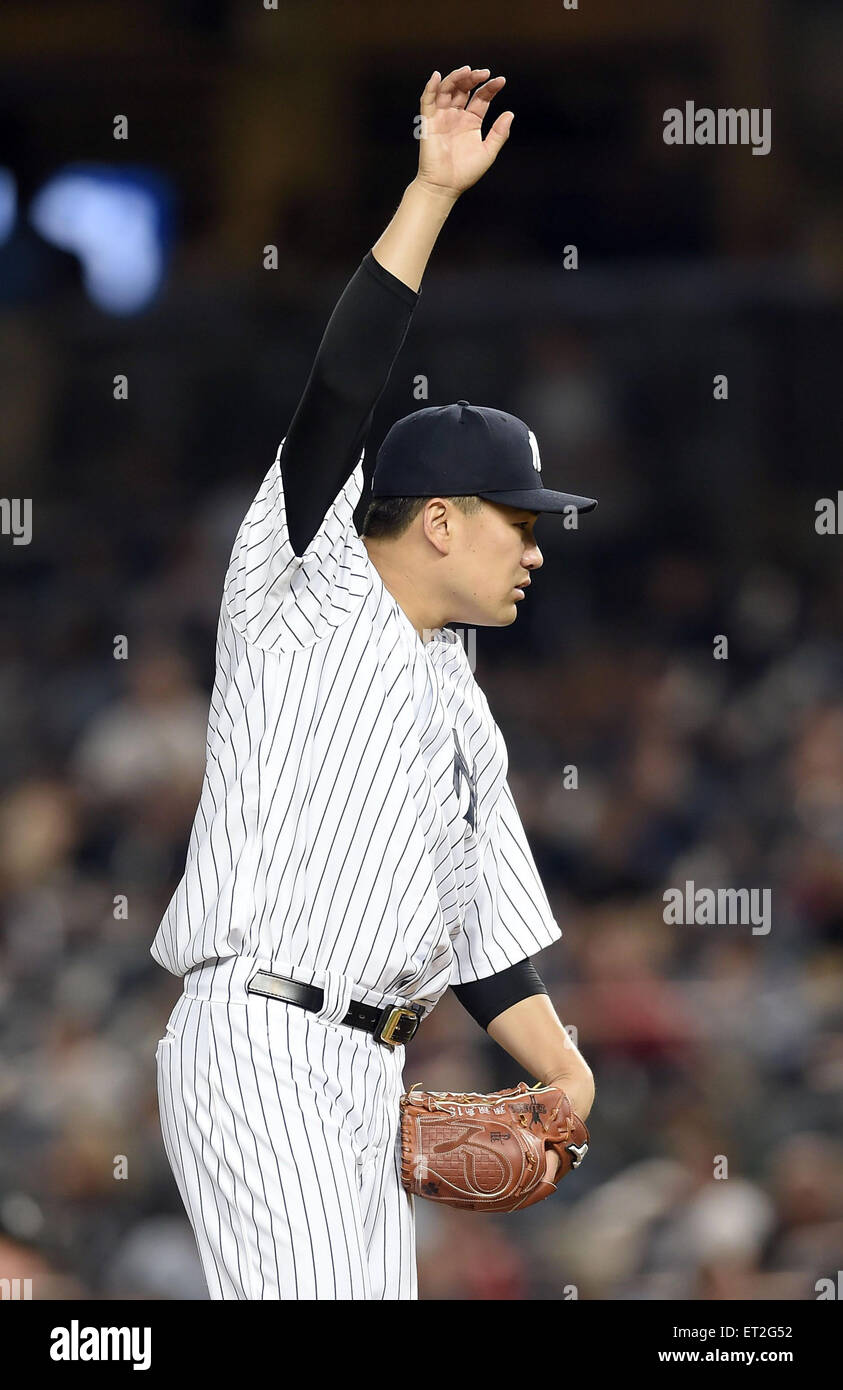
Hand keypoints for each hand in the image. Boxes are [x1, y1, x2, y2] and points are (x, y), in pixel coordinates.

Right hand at [415, 65, 512, 198]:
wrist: (445, 186)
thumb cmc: (465, 172)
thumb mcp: (488, 152)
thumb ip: (499, 133)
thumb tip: (510, 114)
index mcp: (471, 121)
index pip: (481, 97)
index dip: (490, 88)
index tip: (501, 81)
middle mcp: (456, 115)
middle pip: (464, 89)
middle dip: (473, 78)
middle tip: (484, 73)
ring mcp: (442, 117)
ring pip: (447, 90)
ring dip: (456, 78)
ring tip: (467, 71)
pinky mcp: (428, 122)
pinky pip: (427, 101)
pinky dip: (430, 87)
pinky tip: (436, 76)